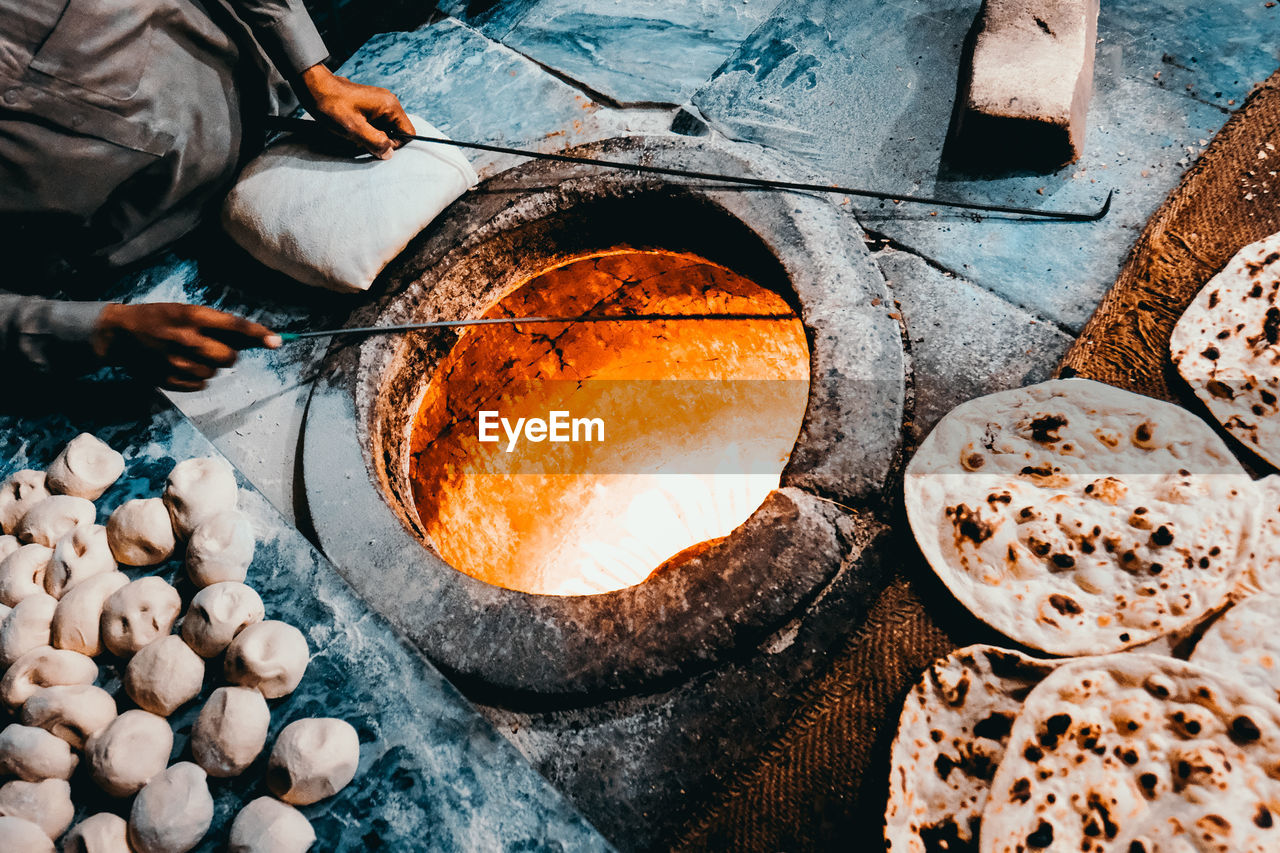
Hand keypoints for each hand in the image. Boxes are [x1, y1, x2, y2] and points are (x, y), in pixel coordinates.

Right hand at [92, 304, 280, 391]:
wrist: (118, 334)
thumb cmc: (159, 319)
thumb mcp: (186, 312)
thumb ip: (218, 325)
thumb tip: (257, 338)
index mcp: (191, 316)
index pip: (234, 326)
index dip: (258, 335)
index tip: (277, 341)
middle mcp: (185, 338)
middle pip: (229, 357)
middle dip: (228, 355)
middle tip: (214, 349)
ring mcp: (175, 361)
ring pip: (214, 373)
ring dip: (209, 366)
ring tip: (188, 355)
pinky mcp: (167, 379)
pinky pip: (200, 385)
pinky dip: (196, 378)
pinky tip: (180, 366)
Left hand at [297, 64, 412, 159]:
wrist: (314, 88)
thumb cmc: (332, 106)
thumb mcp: (354, 128)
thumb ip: (375, 142)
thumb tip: (389, 154)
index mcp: (389, 106)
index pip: (408, 133)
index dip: (395, 144)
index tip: (375, 144)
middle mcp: (388, 103)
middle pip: (396, 132)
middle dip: (381, 141)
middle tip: (361, 140)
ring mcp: (379, 103)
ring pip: (385, 130)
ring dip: (372, 137)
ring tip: (354, 133)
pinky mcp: (370, 106)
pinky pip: (376, 125)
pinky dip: (366, 131)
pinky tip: (352, 129)